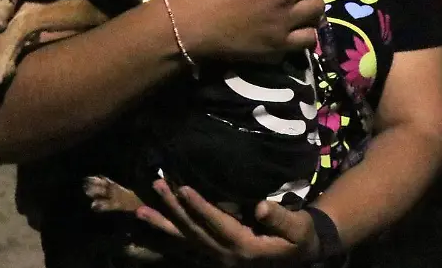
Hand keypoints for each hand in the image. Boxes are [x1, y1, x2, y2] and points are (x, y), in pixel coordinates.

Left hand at [136, 180, 319, 265]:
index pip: (217, 224)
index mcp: (244, 247)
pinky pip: (187, 243)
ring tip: (140, 210)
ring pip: (185, 239)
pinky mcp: (214, 252)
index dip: (199, 207)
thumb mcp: (298, 228)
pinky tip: (152, 221)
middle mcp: (225, 255)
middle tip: (158, 186)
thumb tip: (259, 208)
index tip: (183, 189)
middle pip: (194, 231)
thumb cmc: (299, 237)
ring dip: (163, 223)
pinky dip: (168, 232)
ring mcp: (217, 256)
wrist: (301, 253)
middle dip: (174, 209)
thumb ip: (280, 218)